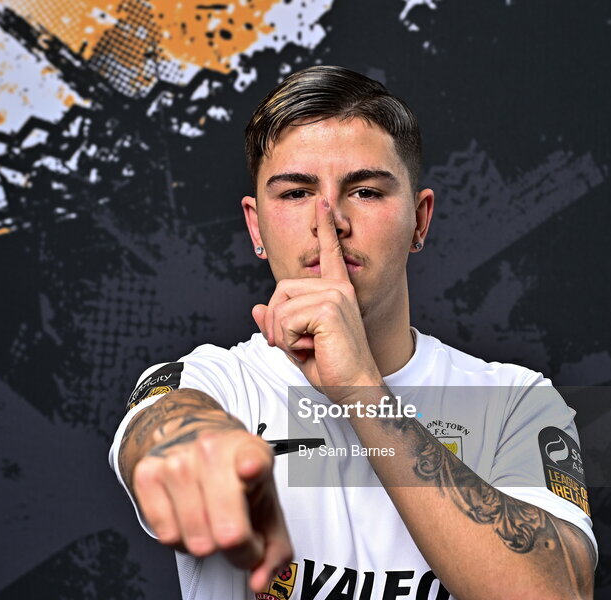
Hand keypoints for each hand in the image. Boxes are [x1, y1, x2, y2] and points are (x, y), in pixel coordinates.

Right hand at [131, 427, 292, 591]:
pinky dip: (181, 540)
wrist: (204, 455)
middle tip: (239, 536)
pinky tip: (190, 521)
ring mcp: (177, 460)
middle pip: (228, 529)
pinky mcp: (147, 474)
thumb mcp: (269, 511)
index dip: (252, 467)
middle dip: (237, 549)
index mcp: (251, 452)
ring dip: (207, 544)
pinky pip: (166, 535)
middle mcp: (213, 450)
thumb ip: (276, 552)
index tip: (251, 469)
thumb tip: (260, 581)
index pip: (252, 459)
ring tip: (214, 525)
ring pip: (195, 538)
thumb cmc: (239, 483)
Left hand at [251, 196, 382, 402]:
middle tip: (295, 343)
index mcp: (337, 291)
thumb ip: (277, 323)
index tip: (322, 202)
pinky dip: (287, 341)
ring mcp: (334, 296)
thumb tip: (256, 307)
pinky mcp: (328, 308)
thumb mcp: (296, 342)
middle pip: (281, 289)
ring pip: (279, 308)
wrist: (355, 386)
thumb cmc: (332, 366)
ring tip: (306, 348)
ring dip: (282, 335)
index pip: (329, 253)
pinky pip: (284, 320)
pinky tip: (309, 349)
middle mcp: (337, 288)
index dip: (324, 227)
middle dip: (276, 321)